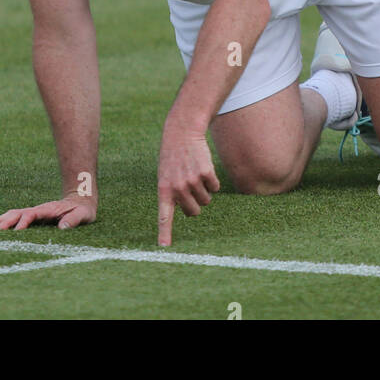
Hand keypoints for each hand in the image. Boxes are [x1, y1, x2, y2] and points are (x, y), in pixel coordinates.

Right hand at [0, 195, 96, 231]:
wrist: (81, 200)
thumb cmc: (83, 210)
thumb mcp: (83, 215)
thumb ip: (74, 220)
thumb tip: (63, 227)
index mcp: (48, 209)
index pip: (32, 215)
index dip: (23, 222)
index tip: (15, 232)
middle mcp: (38, 210)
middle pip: (18, 213)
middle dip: (5, 222)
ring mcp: (34, 212)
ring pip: (13, 215)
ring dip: (0, 221)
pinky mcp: (33, 217)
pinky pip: (15, 218)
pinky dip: (2, 221)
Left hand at [157, 126, 219, 246]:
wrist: (182, 133)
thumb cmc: (173, 158)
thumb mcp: (166, 176)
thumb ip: (173, 195)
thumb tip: (191, 212)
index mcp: (164, 190)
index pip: (164, 216)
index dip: (165, 233)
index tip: (164, 247)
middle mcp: (178, 188)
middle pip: (193, 212)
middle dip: (195, 204)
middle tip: (191, 190)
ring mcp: (192, 181)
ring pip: (206, 200)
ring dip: (204, 191)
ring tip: (195, 175)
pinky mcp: (206, 173)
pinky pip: (214, 187)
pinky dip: (212, 181)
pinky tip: (203, 167)